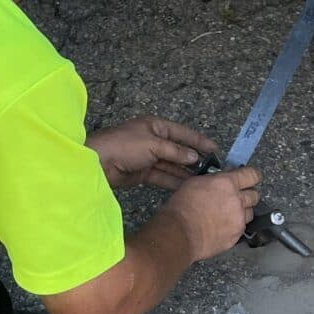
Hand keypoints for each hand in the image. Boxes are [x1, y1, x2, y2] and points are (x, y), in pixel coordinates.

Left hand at [88, 115, 216, 188]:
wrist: (98, 162)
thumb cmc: (124, 145)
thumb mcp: (153, 144)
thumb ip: (176, 151)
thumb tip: (195, 157)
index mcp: (155, 126)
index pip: (182, 133)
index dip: (198, 141)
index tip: (215, 149)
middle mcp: (153, 140)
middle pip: (178, 151)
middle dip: (193, 160)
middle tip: (211, 170)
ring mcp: (148, 157)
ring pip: (171, 165)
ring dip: (185, 172)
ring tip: (202, 180)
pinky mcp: (142, 173)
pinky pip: (162, 176)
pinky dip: (173, 180)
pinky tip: (186, 186)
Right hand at [167, 166, 260, 260]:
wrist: (180, 233)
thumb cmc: (182, 207)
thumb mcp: (195, 182)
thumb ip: (213, 180)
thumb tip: (220, 179)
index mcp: (228, 183)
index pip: (252, 175)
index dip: (252, 176)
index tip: (249, 178)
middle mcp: (237, 201)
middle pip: (255, 195)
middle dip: (247, 195)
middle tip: (237, 197)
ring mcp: (238, 220)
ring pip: (250, 213)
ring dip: (242, 212)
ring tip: (228, 214)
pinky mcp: (236, 236)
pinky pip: (241, 229)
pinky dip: (235, 227)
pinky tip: (222, 227)